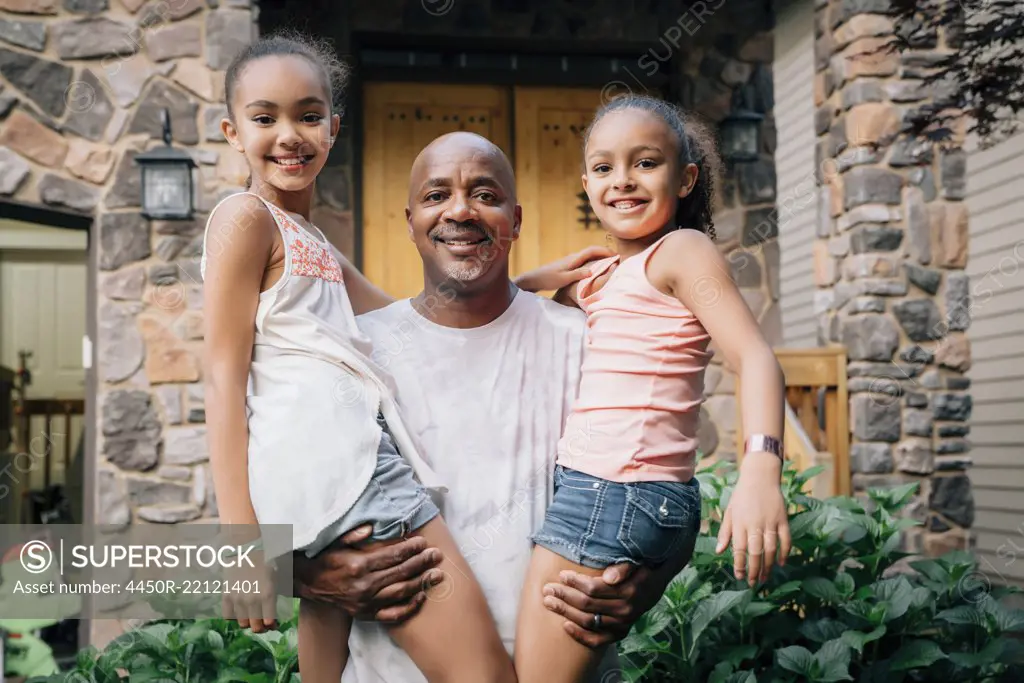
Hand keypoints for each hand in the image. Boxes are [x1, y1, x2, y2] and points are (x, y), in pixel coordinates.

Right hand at [221, 549, 277, 633]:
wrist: (245, 547)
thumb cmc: (265, 561)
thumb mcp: (276, 577)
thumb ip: (275, 597)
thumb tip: (272, 617)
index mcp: (268, 595)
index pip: (269, 622)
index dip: (271, 625)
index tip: (272, 623)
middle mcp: (253, 600)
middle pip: (255, 627)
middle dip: (260, 627)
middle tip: (261, 623)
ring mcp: (238, 599)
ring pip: (242, 623)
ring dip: (248, 622)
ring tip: (250, 616)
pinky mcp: (226, 596)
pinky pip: (228, 616)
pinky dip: (233, 617)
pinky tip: (238, 611)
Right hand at [292, 524, 444, 623]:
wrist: (308, 584)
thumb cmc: (325, 559)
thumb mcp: (336, 542)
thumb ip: (354, 535)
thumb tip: (372, 526)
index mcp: (358, 565)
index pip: (392, 556)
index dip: (410, 548)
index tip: (423, 542)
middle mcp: (364, 585)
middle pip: (401, 573)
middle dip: (422, 563)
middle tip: (437, 555)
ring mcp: (366, 602)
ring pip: (400, 593)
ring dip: (421, 583)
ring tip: (437, 575)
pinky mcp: (365, 614)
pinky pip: (392, 614)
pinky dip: (408, 607)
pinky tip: (421, 597)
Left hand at [514, 245, 613, 293]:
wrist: (534, 279)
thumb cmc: (548, 279)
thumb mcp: (564, 278)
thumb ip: (577, 274)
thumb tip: (592, 271)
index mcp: (573, 259)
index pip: (592, 250)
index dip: (605, 251)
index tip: (616, 255)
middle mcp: (573, 257)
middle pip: (592, 251)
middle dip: (605, 252)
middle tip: (617, 258)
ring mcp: (570, 261)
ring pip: (588, 256)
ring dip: (599, 257)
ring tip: (610, 263)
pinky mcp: (568, 265)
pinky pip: (584, 261)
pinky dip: (593, 262)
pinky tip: (596, 269)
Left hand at [541, 563, 666, 647]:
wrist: (654, 586)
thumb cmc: (638, 569)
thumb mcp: (634, 562)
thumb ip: (623, 567)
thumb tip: (609, 576)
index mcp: (628, 591)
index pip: (595, 588)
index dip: (576, 582)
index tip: (562, 574)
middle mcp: (625, 610)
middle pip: (587, 605)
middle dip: (565, 595)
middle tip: (548, 588)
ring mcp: (621, 624)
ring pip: (588, 621)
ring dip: (566, 612)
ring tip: (549, 602)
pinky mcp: (619, 634)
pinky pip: (597, 640)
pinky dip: (580, 636)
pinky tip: (564, 626)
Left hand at [716, 452, 790, 585]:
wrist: (760, 476)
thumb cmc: (742, 495)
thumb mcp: (729, 512)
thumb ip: (725, 532)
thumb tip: (719, 551)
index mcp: (740, 523)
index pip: (738, 549)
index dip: (739, 565)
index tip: (740, 576)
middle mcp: (755, 524)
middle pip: (756, 552)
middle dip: (754, 570)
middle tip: (754, 582)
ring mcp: (770, 522)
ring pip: (771, 549)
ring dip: (768, 565)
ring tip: (765, 577)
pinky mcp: (783, 519)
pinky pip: (786, 540)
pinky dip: (785, 552)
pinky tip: (781, 563)